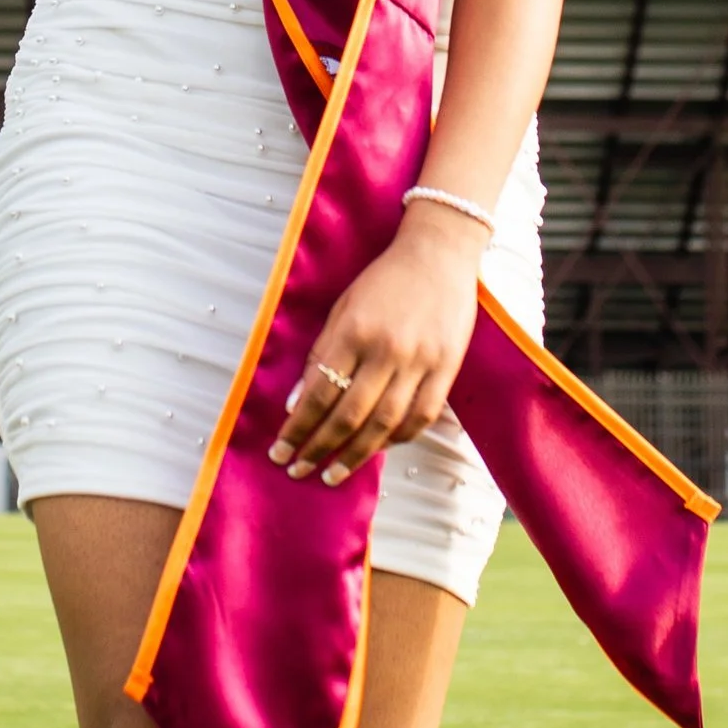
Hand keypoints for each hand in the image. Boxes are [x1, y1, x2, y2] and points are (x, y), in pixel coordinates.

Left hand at [268, 207, 484, 484]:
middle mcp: (386, 350)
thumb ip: (322, 354)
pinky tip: (377, 449)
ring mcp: (420, 362)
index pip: (318, 393)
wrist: (439, 253)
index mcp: (353, 331)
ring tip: (333, 474)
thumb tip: (296, 402)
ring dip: (355, 455)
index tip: (280, 450)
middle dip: (319, 448)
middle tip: (299, 471)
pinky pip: (420, 417)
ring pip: (383, 424)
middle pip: (348, 415)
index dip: (297, 427)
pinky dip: (397, 438)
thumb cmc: (384, 280)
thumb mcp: (343, 308)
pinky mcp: (447, 369)